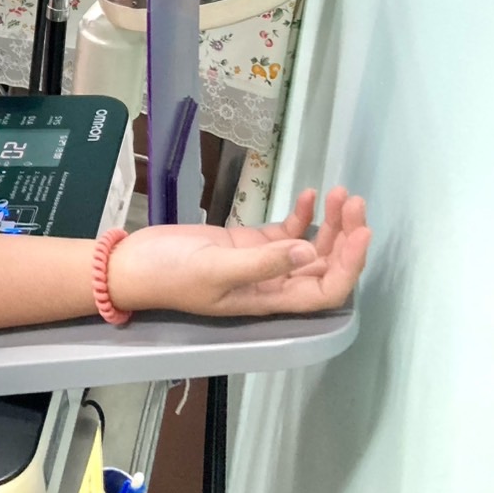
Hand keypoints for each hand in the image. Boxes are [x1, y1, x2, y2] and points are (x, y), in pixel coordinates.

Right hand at [108, 189, 370, 317]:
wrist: (133, 264)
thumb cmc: (170, 274)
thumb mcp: (215, 269)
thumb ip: (263, 263)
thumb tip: (309, 254)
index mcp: (270, 300)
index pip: (325, 291)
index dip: (349, 266)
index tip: (360, 232)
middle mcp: (273, 285)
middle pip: (325, 267)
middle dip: (346, 236)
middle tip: (354, 201)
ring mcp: (262, 263)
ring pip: (310, 247)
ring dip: (329, 223)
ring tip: (340, 193)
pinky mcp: (247, 245)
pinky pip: (286, 233)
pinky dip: (302, 215)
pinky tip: (310, 195)